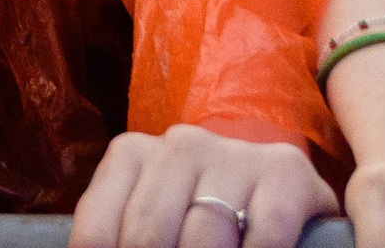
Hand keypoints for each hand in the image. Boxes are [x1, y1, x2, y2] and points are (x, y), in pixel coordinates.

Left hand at [71, 124, 337, 247]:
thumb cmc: (196, 217)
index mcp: (132, 155)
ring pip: (206, 237)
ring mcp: (234, 155)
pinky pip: (264, 236)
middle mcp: (180, 146)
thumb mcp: (152, 222)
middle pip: (149, 236)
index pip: (99, 233)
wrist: (275, 189)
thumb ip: (123, 241)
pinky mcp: (285, 174)